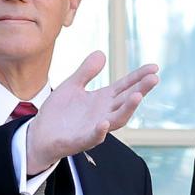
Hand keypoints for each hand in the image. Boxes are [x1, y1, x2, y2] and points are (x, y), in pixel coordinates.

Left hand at [23, 51, 161, 173]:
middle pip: (126, 100)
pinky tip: (105, 123)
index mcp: (102, 99)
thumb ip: (86, 71)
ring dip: (128, 109)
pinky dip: (100, 131)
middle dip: (141, 89)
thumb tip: (102, 53)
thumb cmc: (58, 113)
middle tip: (154, 78)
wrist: (40, 135)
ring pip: (117, 119)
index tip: (154, 67)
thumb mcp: (72, 85)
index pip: (125, 86)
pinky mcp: (81, 140)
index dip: (139, 77)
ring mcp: (95, 128)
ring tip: (138, 96)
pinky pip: (94, 137)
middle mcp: (104, 113)